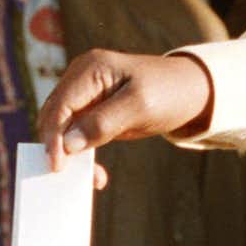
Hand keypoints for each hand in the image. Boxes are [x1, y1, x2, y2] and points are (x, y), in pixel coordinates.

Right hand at [37, 50, 214, 180]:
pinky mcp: (93, 111)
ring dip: (70, 154)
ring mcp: (86, 94)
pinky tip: (97, 172)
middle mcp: (81, 79)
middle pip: (54, 117)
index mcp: (90, 69)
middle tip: (71, 177)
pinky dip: (82, 154)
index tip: (57, 166)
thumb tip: (68, 144)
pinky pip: (77, 135)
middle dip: (59, 147)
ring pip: (62, 129)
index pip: (60, 105)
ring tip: (94, 177)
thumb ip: (103, 123)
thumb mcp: (140, 106)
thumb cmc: (168, 92)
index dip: (54, 136)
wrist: (191, 91)